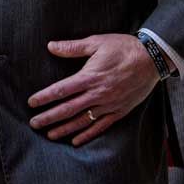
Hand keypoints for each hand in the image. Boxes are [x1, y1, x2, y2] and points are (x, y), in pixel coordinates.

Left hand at [27, 34, 158, 146]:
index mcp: (90, 77)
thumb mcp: (97, 42)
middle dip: (49, 118)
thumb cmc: (123, 48)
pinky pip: (100, 126)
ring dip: (64, 129)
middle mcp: (98, 94)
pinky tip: (75, 141)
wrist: (152, 59)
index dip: (45, 97)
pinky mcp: (119, 111)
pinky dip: (87, 135)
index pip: (61, 90)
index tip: (32, 103)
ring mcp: (109, 105)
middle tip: (34, 123)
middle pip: (68, 109)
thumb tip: (51, 46)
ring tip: (49, 135)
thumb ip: (73, 47)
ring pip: (82, 121)